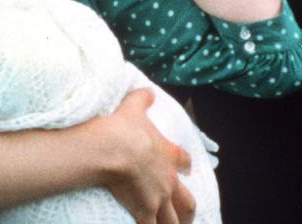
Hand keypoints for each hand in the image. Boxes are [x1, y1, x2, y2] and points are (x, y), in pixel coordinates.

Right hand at [92, 88, 195, 223]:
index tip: (186, 169)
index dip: (186, 165)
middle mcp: (168, 180)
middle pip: (187, 200)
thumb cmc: (124, 128)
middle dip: (187, 210)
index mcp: (169, 155)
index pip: (185, 161)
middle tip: (186, 216)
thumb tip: (149, 91)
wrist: (113, 149)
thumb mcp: (134, 107)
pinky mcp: (144, 211)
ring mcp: (158, 198)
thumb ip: (143, 99)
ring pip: (173, 219)